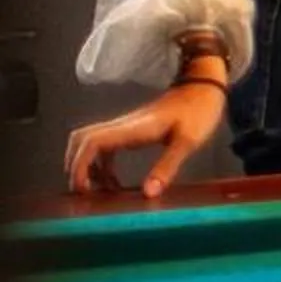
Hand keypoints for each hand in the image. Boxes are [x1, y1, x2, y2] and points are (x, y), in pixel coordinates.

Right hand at [65, 82, 228, 196]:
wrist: (203, 88)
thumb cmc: (198, 111)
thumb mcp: (187, 142)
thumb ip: (168, 166)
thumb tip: (149, 193)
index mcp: (131, 128)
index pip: (91, 143)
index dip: (80, 165)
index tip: (83, 188)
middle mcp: (122, 126)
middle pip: (81, 141)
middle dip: (76, 166)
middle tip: (84, 192)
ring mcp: (125, 127)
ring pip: (90, 143)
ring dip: (88, 167)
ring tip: (100, 192)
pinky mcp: (131, 130)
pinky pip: (105, 148)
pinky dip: (103, 166)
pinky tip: (114, 181)